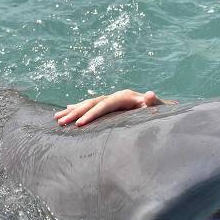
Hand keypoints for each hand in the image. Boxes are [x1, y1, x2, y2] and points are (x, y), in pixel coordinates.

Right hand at [54, 89, 170, 126]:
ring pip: (89, 104)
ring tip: (57, 118)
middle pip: (92, 103)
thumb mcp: (159, 108)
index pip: (104, 105)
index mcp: (125, 96)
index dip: (92, 114)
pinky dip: (80, 108)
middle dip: (76, 113)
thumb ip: (155, 103)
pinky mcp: (111, 107)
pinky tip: (68, 109)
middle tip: (60, 122)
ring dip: (73, 110)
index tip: (80, 124)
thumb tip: (150, 95)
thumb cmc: (161, 112)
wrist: (162, 110)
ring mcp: (112, 101)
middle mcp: (116, 96)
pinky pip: (92, 107)